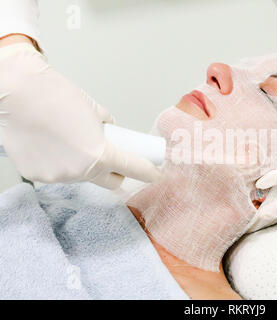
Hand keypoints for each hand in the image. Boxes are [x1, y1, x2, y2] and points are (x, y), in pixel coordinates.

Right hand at [0, 43, 160, 188]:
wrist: (15, 91)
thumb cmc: (55, 95)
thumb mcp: (94, 110)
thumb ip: (108, 126)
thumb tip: (111, 131)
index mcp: (99, 155)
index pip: (133, 168)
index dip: (147, 172)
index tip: (154, 173)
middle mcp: (79, 171)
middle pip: (108, 181)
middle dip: (116, 172)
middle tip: (114, 158)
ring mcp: (56, 176)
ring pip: (81, 176)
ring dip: (84, 166)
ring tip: (72, 141)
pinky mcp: (35, 175)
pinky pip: (56, 172)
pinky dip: (59, 163)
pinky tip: (51, 144)